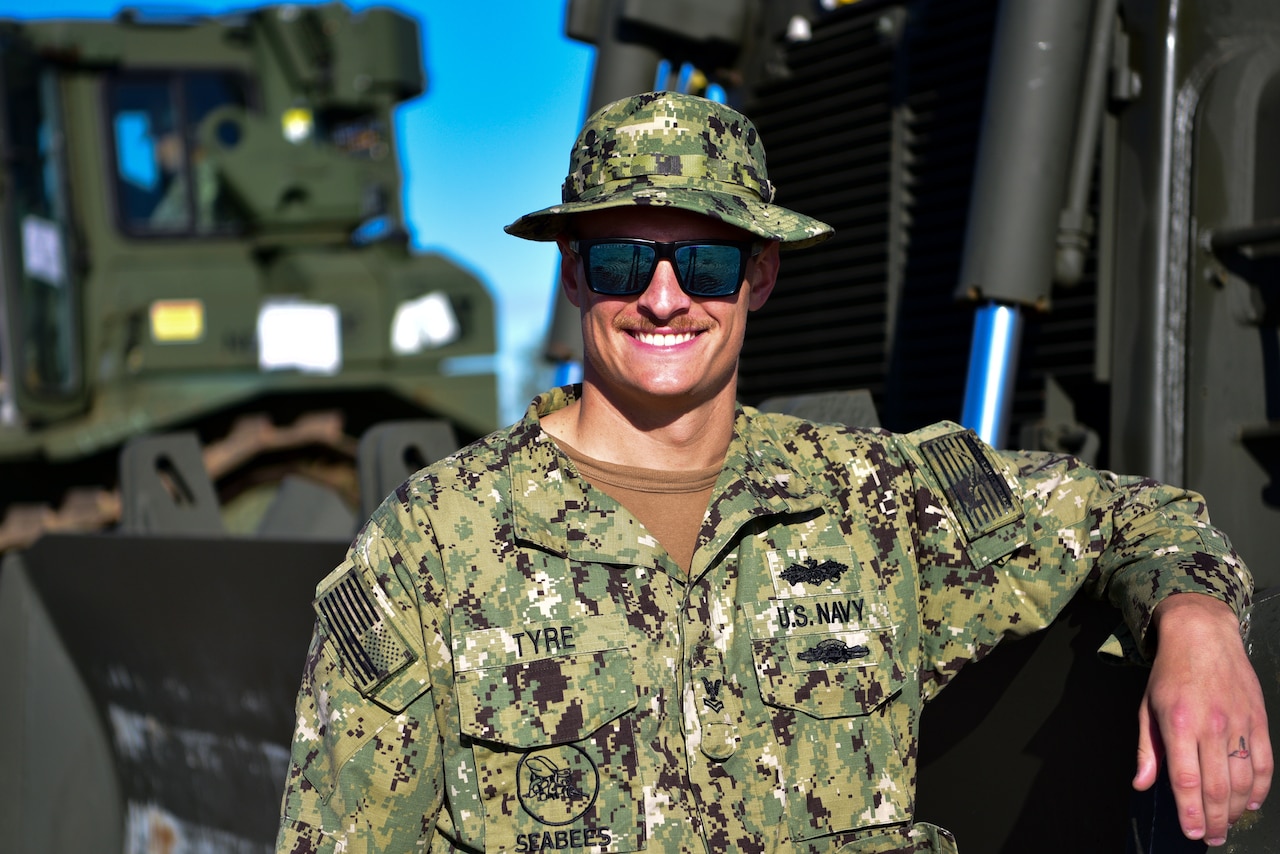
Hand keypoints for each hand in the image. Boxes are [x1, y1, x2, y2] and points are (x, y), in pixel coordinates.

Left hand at [1133, 593, 1271, 845]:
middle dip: (1214, 819)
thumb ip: (1146, 749)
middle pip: (1217, 787)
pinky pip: (1264, 762)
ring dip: (1236, 809)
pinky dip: (1260, 788)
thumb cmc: (1169, 673)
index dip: (1190, 811)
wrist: (1202, 634)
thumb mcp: (1147, 708)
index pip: (1187, 780)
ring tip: (1226, 825)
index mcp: (1178, 723)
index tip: (1191, 833)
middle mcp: (1211, 726)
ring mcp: (1238, 723)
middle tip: (1211, 838)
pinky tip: (1250, 803)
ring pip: (1243, 780)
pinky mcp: (1257, 719)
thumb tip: (1142, 784)